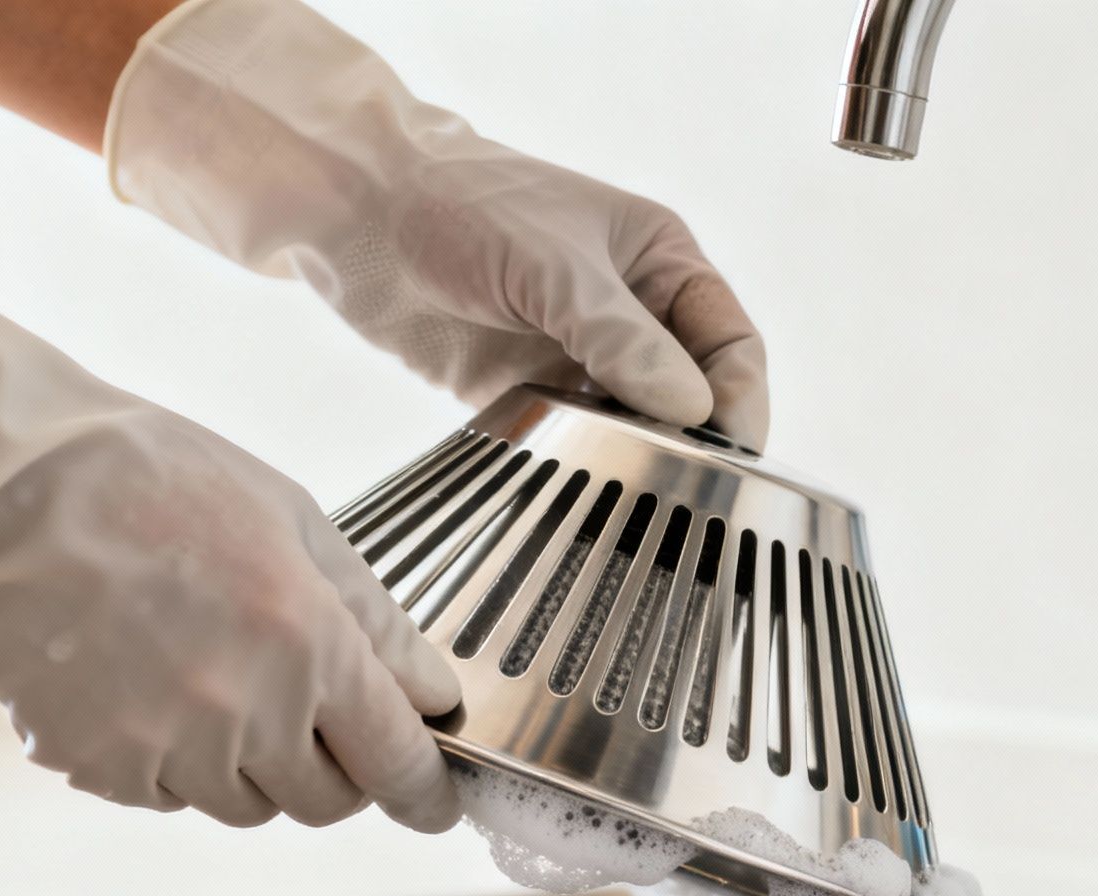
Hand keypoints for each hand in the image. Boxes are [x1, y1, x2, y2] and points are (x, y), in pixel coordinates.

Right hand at [0, 410, 462, 829]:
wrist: (7, 487)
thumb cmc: (160, 481)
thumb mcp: (296, 522)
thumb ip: (377, 620)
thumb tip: (435, 695)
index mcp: (307, 642)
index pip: (394, 760)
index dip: (425, 793)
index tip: (434, 803)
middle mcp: (242, 711)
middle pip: (325, 802)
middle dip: (339, 770)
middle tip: (317, 712)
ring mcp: (162, 747)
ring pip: (244, 806)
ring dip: (254, 765)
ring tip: (215, 673)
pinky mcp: (93, 766)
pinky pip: (166, 795)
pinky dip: (176, 762)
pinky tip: (150, 683)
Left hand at [107, 0, 768, 447]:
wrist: (358, 214)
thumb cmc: (466, 205)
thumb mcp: (557, 266)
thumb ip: (623, 339)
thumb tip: (693, 409)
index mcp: (659, 263)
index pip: (729, 343)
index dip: (739, 397)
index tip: (730, 447)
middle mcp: (628, 314)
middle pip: (688, 395)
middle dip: (692, 441)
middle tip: (685, 485)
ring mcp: (576, 357)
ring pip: (632, 427)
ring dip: (635, 459)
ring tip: (632, 489)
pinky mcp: (524, 394)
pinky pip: (571, 441)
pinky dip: (579, 465)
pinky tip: (577, 481)